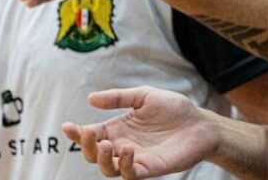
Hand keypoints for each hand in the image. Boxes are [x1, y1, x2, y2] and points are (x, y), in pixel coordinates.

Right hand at [62, 86, 218, 178]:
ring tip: (106, 144)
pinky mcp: (150, 168)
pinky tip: (127, 149)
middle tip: (90, 134)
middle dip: (86, 147)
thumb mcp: (143, 96)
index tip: (67, 126)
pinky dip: (124, 166)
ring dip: (102, 159)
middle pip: (94, 155)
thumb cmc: (173, 109)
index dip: (77, 133)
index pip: (91, 135)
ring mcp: (135, 159)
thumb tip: (90, 99)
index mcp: (117, 129)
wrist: (200, 123)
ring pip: (108, 169)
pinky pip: (130, 175)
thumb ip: (118, 98)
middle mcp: (122, 146)